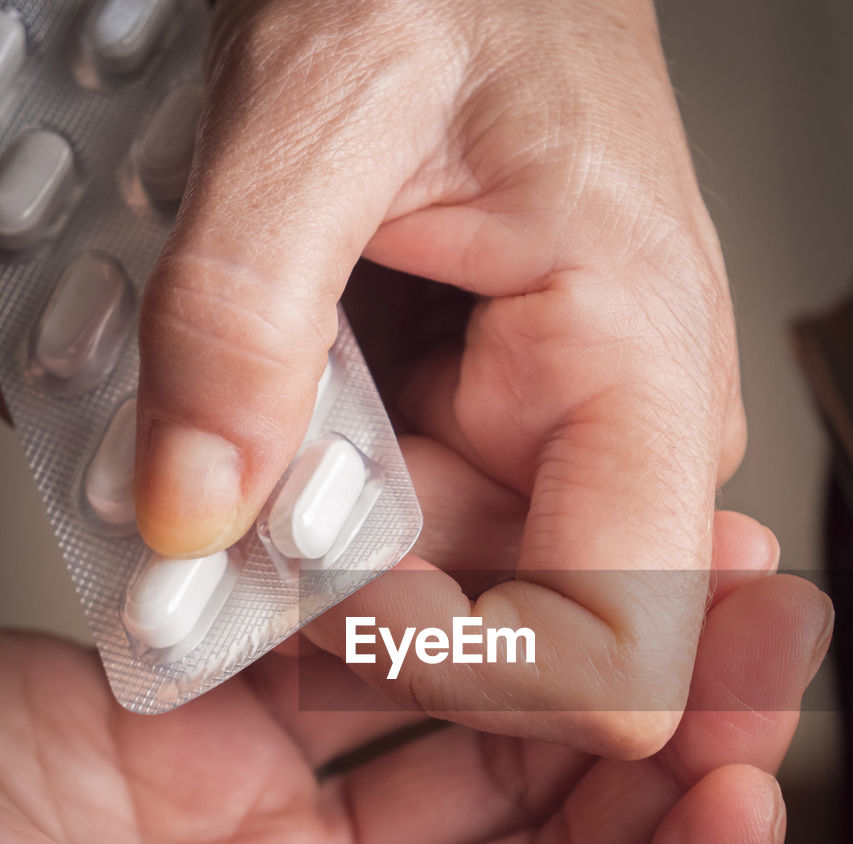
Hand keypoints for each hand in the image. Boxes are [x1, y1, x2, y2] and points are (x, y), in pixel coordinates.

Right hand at [0, 555, 831, 843]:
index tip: (739, 803)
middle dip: (675, 756)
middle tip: (761, 638)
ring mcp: (299, 843)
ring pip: (495, 757)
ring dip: (590, 670)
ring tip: (690, 572)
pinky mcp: (245, 741)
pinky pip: (381, 670)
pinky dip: (448, 616)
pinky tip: (518, 553)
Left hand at [135, 0, 740, 752]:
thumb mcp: (322, 103)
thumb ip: (243, 314)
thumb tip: (194, 512)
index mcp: (639, 374)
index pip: (612, 658)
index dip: (456, 666)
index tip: (322, 587)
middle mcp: (625, 436)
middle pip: (494, 637)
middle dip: (344, 581)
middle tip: (249, 457)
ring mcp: (562, 445)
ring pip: (434, 594)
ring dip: (314, 530)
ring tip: (270, 387)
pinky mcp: (497, 438)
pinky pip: (406, 536)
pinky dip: (318, 503)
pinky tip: (293, 407)